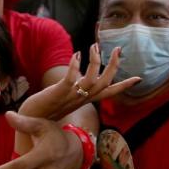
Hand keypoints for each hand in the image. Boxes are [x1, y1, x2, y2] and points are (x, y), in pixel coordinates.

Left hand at [19, 44, 139, 120]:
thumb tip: (81, 76)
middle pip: (104, 83)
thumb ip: (76, 89)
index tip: (138, 78)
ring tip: (94, 47)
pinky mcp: (58, 94)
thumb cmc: (47, 109)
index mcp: (85, 100)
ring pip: (91, 81)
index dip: (124, 86)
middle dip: (113, 66)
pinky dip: (74, 67)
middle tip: (118, 49)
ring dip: (95, 62)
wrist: (30, 121)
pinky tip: (77, 54)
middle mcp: (81, 99)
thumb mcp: (66, 99)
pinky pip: (70, 80)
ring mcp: (70, 97)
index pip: (109, 93)